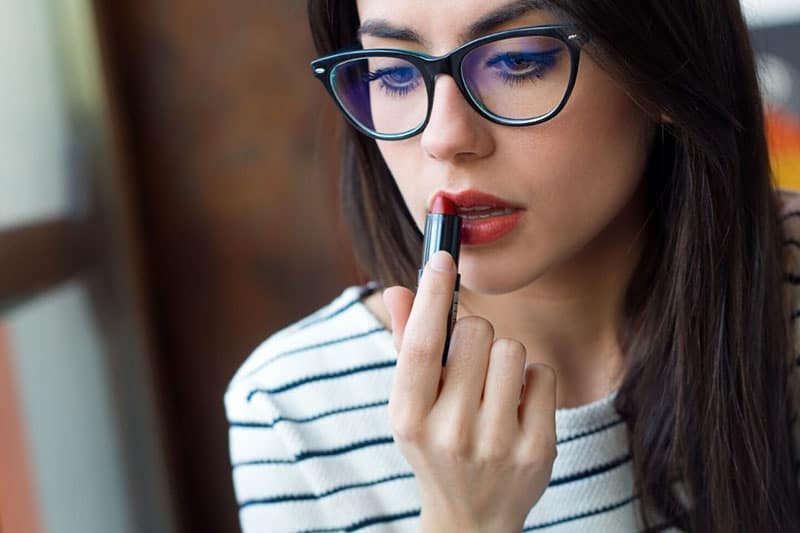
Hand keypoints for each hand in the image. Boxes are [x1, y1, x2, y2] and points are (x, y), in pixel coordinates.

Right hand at [383, 251, 557, 532]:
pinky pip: (542, 374)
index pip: (422, 344)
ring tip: (492, 388)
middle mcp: (450, 433)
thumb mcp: (410, 403)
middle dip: (474, 333)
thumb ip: (406, 343)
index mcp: (408, 418)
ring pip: (512, 349)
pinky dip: (530, 380)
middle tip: (469, 361)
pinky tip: (516, 407)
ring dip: (503, 357)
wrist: (472, 518)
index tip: (443, 255)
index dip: (433, 295)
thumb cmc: (435, 445)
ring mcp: (497, 444)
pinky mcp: (537, 450)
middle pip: (477, 333)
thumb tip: (398, 288)